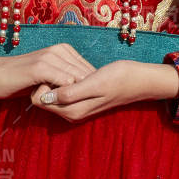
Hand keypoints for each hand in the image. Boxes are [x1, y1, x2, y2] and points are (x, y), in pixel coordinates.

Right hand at [0, 43, 95, 100]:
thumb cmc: (20, 79)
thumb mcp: (47, 77)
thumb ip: (65, 78)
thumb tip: (87, 90)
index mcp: (64, 50)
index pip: (90, 70)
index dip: (89, 88)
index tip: (82, 102)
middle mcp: (59, 49)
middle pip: (87, 75)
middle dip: (85, 92)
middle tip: (74, 106)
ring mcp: (50, 57)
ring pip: (78, 79)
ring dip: (74, 95)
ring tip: (63, 105)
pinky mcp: (40, 67)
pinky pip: (64, 82)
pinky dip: (65, 94)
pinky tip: (55, 102)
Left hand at [31, 60, 178, 121]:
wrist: (139, 79)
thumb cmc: (119, 78)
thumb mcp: (94, 83)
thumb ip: (70, 93)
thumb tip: (44, 98)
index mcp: (72, 111)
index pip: (39, 99)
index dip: (42, 82)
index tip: (55, 69)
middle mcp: (72, 113)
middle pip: (43, 97)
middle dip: (47, 81)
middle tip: (62, 66)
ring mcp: (77, 107)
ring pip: (53, 93)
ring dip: (56, 79)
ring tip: (70, 66)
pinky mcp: (82, 99)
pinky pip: (63, 90)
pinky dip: (64, 79)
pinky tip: (75, 69)